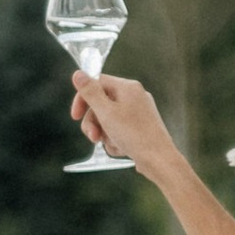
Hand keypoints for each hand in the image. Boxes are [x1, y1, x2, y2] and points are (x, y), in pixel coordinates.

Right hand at [69, 67, 180, 181]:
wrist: (159, 160)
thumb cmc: (135, 135)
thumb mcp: (106, 113)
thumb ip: (90, 93)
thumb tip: (77, 74)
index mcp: (128, 87)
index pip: (97, 83)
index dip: (83, 99)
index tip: (75, 116)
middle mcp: (135, 96)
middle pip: (102, 103)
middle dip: (94, 122)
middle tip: (93, 137)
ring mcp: (139, 112)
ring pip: (109, 119)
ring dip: (104, 133)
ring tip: (111, 144)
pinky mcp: (141, 128)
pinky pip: (119, 130)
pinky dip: (116, 140)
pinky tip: (122, 149)